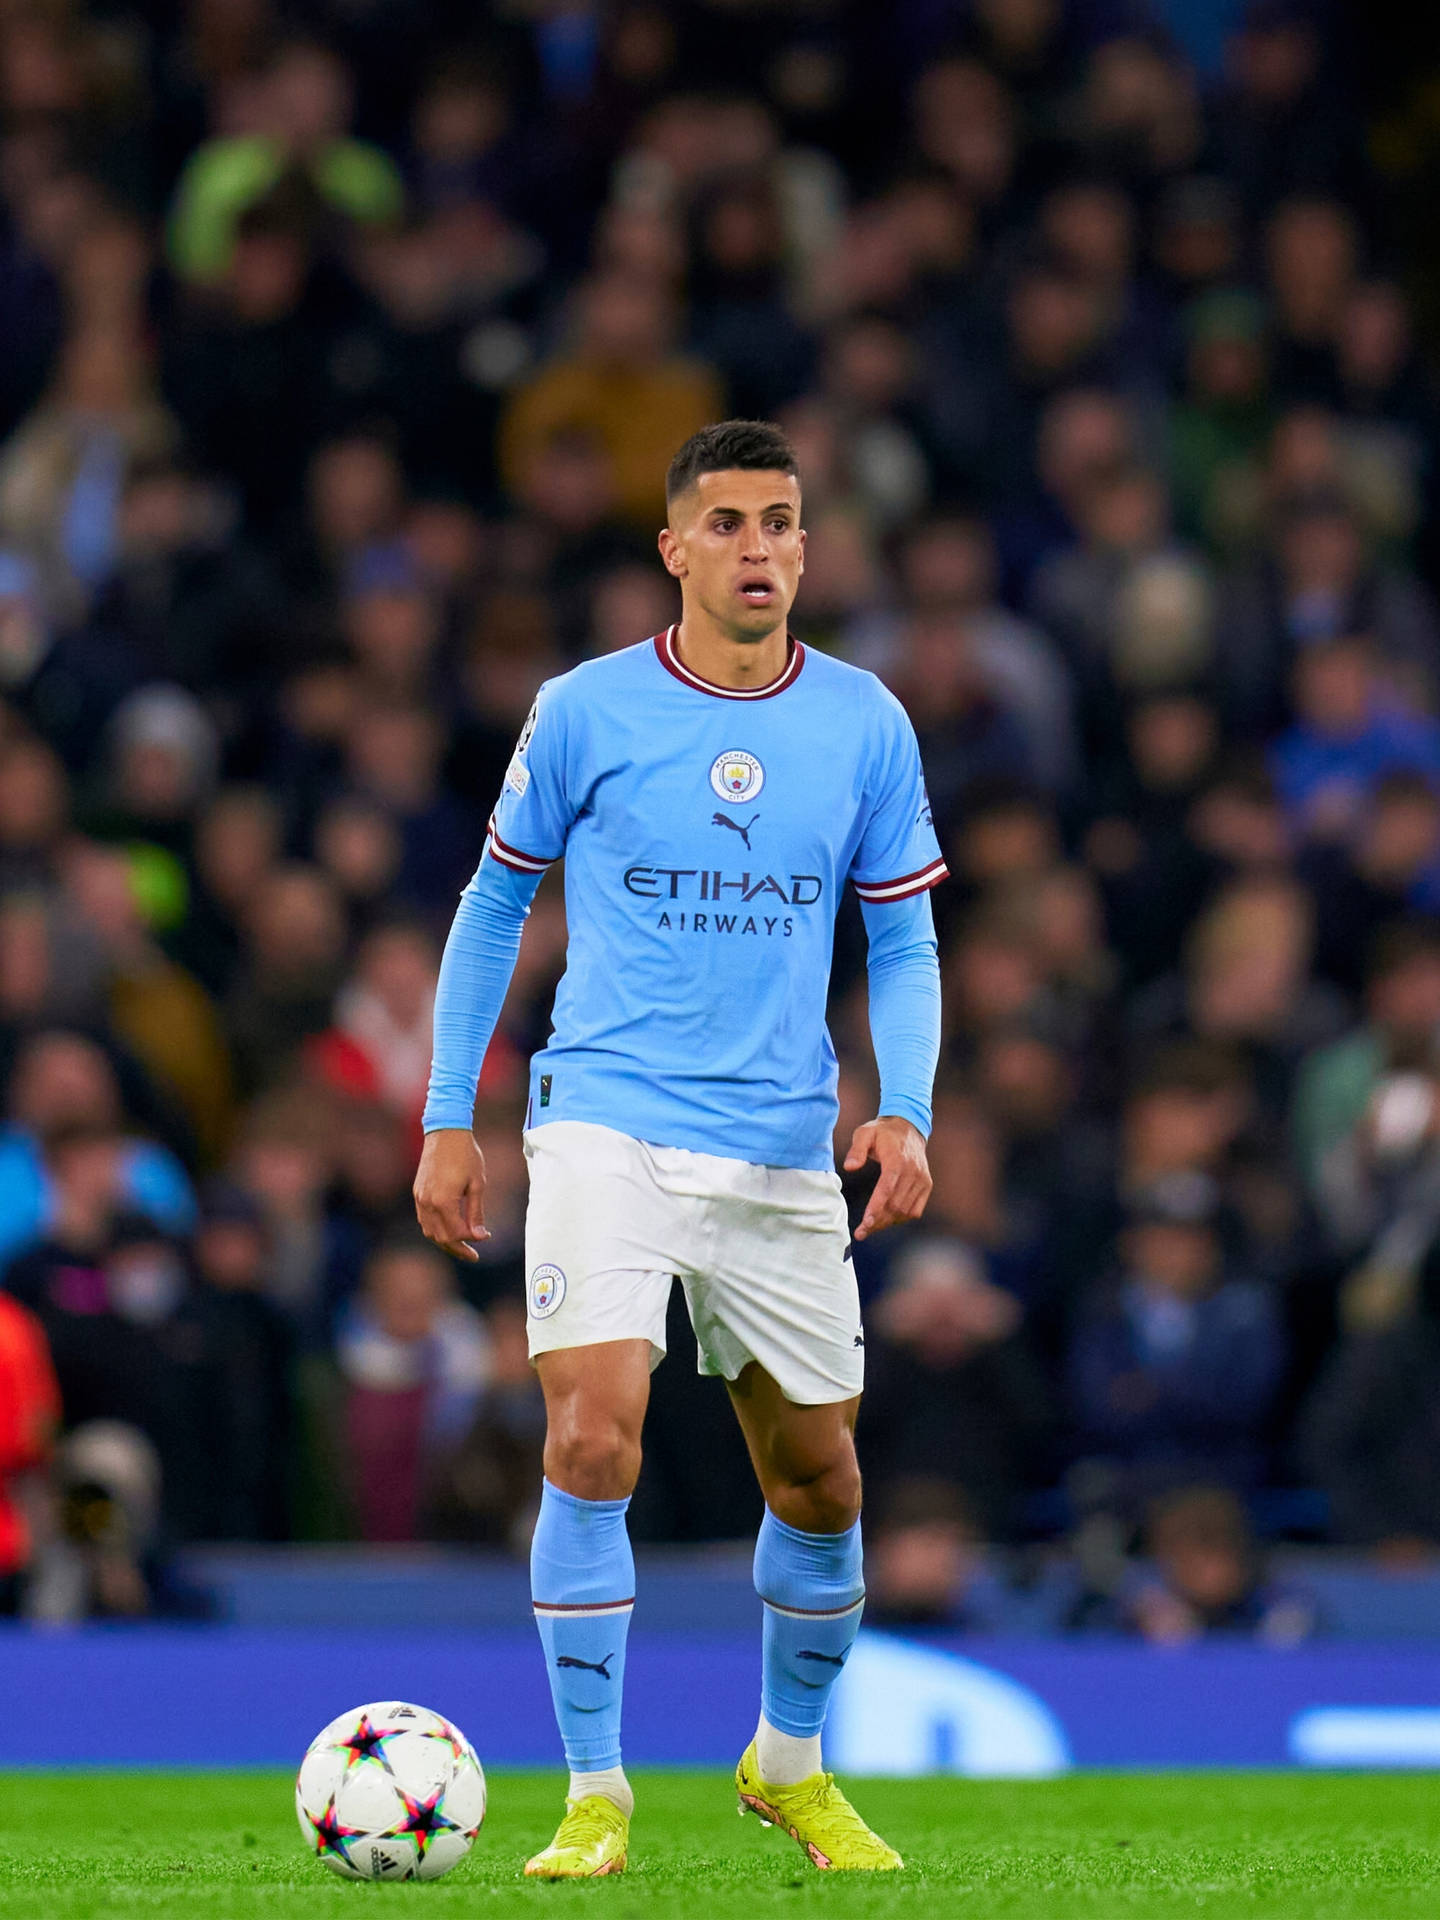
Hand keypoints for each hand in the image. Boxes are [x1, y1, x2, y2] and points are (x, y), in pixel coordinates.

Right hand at [413, 1128, 489, 1262]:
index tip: (486, 1237)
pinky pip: (424, 1219)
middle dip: (457, 1248)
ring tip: (461, 1246)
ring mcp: (419, 1198)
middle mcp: (427, 1203)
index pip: (455, 1233)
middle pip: (440, 1237)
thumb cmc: (466, 1155)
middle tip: (474, 1255)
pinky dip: (436, 1229)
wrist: (445, 1131)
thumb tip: (480, 1236)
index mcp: (443, 1202)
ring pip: (429, 1231)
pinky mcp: (417, 1192)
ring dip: (445, 1241)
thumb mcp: (477, 1184)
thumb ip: (476, 1212)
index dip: (471, 1240)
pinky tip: (449, 1229)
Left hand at [844, 1115, 931, 1240]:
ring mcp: (922, 1179)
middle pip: (895, 1204)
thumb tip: (849, 1167)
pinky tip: (886, 1221)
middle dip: (877, 1221)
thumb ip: (857, 1149)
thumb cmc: (882, 1132)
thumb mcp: (864, 1133)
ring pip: (905, 1210)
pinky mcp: (926, 1185)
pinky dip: (901, 1218)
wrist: (909, 1127)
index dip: (877, 1207)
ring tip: (869, 1229)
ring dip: (887, 1222)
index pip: (887, 1188)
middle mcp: (913, 1171)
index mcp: (897, 1158)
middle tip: (861, 1233)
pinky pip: (915, 1210)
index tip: (865, 1222)